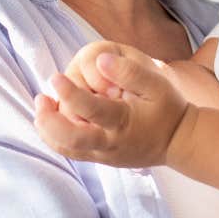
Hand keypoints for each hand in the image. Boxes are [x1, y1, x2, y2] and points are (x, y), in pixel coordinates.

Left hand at [34, 47, 190, 168]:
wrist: (177, 141)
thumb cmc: (167, 109)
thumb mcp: (157, 85)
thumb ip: (130, 72)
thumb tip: (102, 60)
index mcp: (124, 121)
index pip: (91, 110)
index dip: (70, 94)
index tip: (55, 77)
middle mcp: (110, 142)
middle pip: (71, 139)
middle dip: (49, 121)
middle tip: (40, 98)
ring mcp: (103, 154)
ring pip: (66, 148)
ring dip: (47, 129)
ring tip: (41, 106)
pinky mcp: (99, 158)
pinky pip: (71, 151)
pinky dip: (54, 137)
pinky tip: (49, 118)